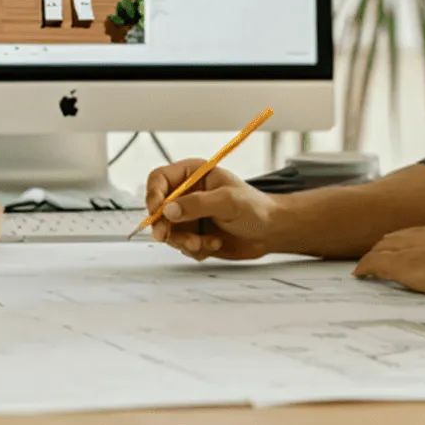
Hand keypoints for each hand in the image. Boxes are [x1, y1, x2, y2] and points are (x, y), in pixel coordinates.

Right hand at [144, 162, 279, 261]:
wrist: (271, 232)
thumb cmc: (256, 208)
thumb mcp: (227, 201)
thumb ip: (197, 204)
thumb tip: (168, 210)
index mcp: (192, 175)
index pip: (159, 179)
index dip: (153, 194)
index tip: (156, 211)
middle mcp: (187, 195)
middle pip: (158, 208)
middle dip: (164, 225)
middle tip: (167, 236)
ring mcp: (189, 217)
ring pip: (168, 231)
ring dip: (183, 240)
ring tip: (203, 242)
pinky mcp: (194, 235)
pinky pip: (182, 246)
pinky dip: (196, 249)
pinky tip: (215, 243)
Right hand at [352, 226, 424, 297]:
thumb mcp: (404, 271)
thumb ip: (381, 266)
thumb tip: (362, 267)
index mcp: (399, 245)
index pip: (374, 255)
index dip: (365, 265)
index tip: (359, 273)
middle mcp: (412, 237)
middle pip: (386, 242)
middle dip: (375, 252)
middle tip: (369, 263)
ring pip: (403, 237)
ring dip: (391, 244)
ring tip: (389, 252)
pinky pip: (422, 235)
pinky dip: (411, 241)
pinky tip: (417, 246)